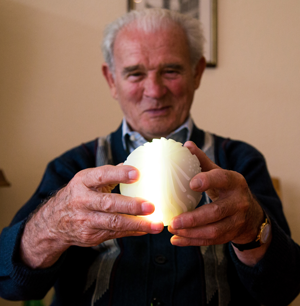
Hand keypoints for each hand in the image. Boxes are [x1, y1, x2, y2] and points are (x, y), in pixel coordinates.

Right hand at [20, 165, 163, 267]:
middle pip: (108, 203)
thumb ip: (108, 174)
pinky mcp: (91, 236)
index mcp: (82, 182)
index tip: (138, 173)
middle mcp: (82, 201)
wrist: (53, 222)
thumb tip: (132, 164)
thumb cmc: (77, 195)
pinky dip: (132, 232)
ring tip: (155, 224)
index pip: (102, 175)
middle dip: (131, 205)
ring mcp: (86, 220)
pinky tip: (145, 229)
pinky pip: (115, 234)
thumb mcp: (86, 180)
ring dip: (137, 224)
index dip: (119, 174)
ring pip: (113, 223)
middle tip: (151, 206)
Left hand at [168, 141, 264, 249]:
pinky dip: (192, 241)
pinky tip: (176, 240)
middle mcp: (238, 202)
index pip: (222, 179)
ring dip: (191, 233)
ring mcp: (236, 221)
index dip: (208, 181)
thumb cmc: (228, 189)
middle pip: (216, 212)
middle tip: (173, 221)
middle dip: (194, 218)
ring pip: (214, 231)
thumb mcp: (219, 173)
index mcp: (234, 181)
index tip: (191, 184)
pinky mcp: (230, 235)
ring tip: (172, 230)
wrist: (250, 213)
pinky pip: (211, 241)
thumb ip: (202, 161)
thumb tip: (186, 145)